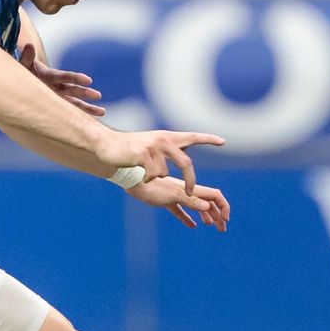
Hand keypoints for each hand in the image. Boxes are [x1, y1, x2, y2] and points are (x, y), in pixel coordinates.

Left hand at [18, 38, 104, 115]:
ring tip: (102, 112)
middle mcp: (57, 85)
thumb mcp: (23, 63)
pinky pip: (70, 110)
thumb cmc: (23, 69)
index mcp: (50, 75)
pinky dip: (81, 115)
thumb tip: (28, 46)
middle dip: (84, 93)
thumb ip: (27, 57)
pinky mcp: (57, 103)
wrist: (23, 77)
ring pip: (75, 102)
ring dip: (87, 107)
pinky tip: (94, 118)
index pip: (64, 76)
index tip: (88, 80)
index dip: (75, 78)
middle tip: (98, 95)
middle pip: (72, 90)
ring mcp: (58, 95)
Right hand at [101, 130, 226, 193]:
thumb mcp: (151, 148)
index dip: (207, 139)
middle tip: (190, 193)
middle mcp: (164, 140)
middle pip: (186, 163)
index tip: (223, 141)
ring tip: (144, 173)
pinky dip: (146, 178)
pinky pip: (152, 174)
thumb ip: (166, 153)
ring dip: (155, 177)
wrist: (106, 144)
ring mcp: (154, 146)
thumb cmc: (128, 149)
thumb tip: (180, 161)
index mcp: (168, 137)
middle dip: (190, 180)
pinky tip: (138, 174)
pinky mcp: (143, 154)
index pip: (192, 136)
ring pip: (165, 173)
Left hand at [127, 176, 229, 229]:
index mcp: (192, 188)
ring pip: (197, 206)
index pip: (215, 196)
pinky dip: (187, 218)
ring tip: (210, 226)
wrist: (133, 180)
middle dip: (218, 214)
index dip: (223, 207)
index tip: (225, 220)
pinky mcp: (166, 201)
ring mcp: (177, 196)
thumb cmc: (151, 187)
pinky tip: (192, 225)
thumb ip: (190, 201)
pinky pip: (180, 211)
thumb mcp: (173, 195)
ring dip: (206, 216)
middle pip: (208, 202)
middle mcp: (187, 191)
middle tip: (222, 229)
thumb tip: (207, 207)